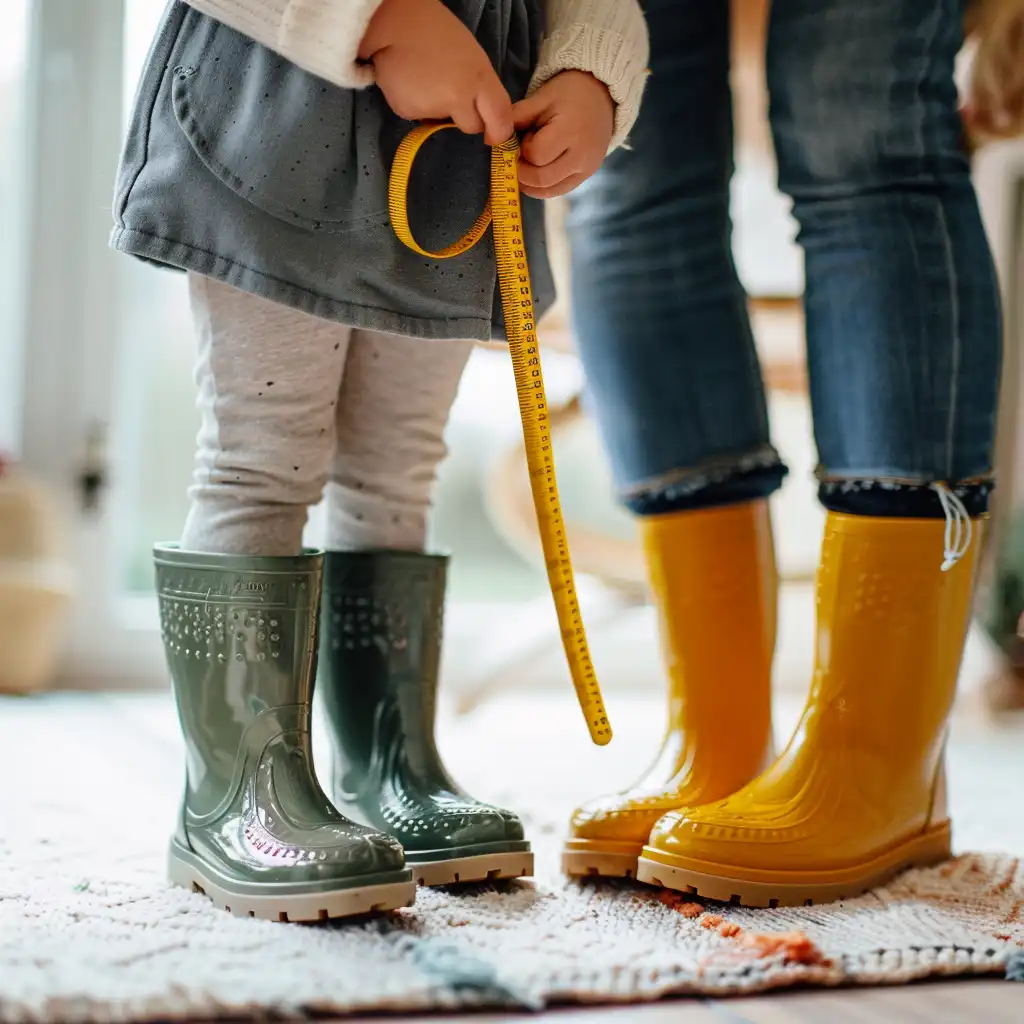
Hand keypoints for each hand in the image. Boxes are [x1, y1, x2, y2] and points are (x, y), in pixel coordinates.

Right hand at [359, 0, 513, 144]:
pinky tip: (411, 84)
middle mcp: (457, 98)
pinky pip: (419, 117)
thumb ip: (480, 87)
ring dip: (439, 110)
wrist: (396, 23)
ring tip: (427, 81)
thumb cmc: (437, 33)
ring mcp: (432, 108)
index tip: (493, 135)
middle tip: (453, 94)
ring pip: (443, 123)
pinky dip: (417, 105)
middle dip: (466, 117)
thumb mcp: (472, 57)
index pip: (499, 119)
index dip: (499, 132)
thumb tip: (482, 113)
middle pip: (471, 127)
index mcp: (478, 79)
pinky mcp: (408, 112)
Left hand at [511, 71, 613, 197]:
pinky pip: (559, 190)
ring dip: (529, 184)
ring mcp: (586, 169)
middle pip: (542, 178)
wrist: (602, 97)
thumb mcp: (542, 97)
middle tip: (515, 159)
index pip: (537, 154)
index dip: (523, 151)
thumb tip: (492, 137)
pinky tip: (533, 178)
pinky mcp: (586, 177)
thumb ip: (517, 116)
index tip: (523, 139)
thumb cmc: (569, 93)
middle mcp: (582, 155)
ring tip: (522, 168)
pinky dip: (542, 188)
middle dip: (522, 172)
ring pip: (549, 190)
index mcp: (571, 130)